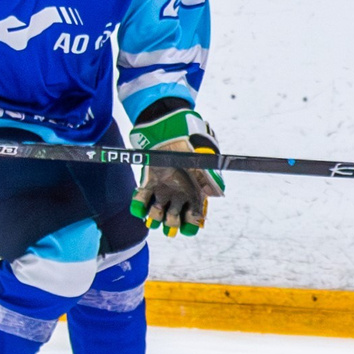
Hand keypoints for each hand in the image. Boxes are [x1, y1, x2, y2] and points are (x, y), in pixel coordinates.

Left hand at [130, 106, 222, 236]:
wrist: (171, 127)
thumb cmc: (190, 143)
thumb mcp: (203, 161)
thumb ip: (209, 177)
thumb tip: (215, 193)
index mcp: (194, 193)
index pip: (193, 219)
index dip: (190, 226)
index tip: (187, 226)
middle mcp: (178, 195)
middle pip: (173, 221)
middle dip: (171, 224)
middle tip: (169, 218)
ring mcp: (162, 190)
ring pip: (157, 215)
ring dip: (155, 218)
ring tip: (155, 212)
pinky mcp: (148, 182)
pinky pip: (140, 201)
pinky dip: (138, 207)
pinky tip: (140, 206)